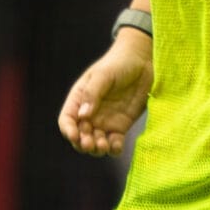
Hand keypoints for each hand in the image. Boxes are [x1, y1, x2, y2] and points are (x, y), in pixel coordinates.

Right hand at [59, 33, 151, 156]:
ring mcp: (105, 122)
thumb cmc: (118, 63)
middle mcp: (90, 114)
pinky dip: (114, 149)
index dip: (68, 130)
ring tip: (104, 145)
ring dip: (97, 148)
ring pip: (96, 143)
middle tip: (90, 143)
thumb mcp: (103, 75)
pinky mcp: (121, 126)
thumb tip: (83, 115)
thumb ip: (92, 94)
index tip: (75, 136)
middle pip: (80, 136)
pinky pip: (115, 143)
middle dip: (83, 143)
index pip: (67, 120)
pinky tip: (116, 147)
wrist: (142, 61)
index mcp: (79, 100)